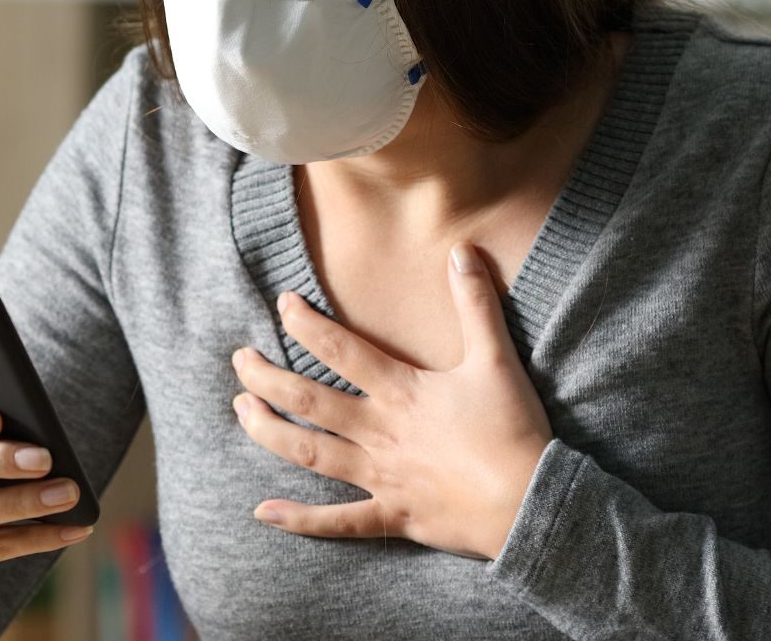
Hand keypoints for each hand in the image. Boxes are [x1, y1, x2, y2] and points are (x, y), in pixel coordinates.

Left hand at [229, 242, 552, 560]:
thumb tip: (462, 249)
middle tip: (239, 360)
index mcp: (401, 392)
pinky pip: (337, 522)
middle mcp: (380, 432)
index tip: (281, 304)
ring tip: (240, 411)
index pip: (340, 350)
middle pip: (310, 401)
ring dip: (269, 433)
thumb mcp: (496, 358)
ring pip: (310, 454)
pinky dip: (299, 520)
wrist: (532, 501)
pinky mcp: (391, 516)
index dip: (306, 325)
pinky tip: (263, 512)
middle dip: (268, 378)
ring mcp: (381, 477)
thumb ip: (475, 302)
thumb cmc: (513, 429)